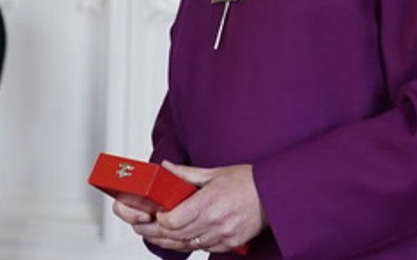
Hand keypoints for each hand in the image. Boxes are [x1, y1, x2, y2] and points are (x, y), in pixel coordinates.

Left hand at [118, 162, 263, 254]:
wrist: (272, 195)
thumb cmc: (245, 182)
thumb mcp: (213, 173)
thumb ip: (185, 174)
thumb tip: (166, 167)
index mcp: (209, 202)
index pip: (174, 220)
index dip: (160, 220)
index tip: (154, 214)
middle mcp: (215, 221)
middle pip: (177, 235)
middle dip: (157, 232)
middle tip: (144, 227)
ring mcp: (223, 235)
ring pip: (188, 244)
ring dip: (170, 241)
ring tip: (155, 235)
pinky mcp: (230, 244)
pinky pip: (203, 248)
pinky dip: (189, 244)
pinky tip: (178, 240)